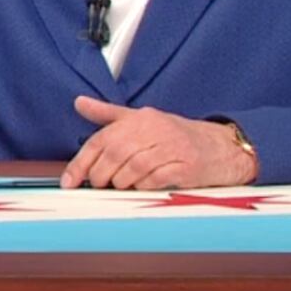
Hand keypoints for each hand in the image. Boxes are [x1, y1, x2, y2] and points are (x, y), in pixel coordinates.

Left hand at [62, 95, 257, 189]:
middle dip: (101, 174)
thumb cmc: (176, 135)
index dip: (82, 162)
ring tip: (120, 186)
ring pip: (134, 168)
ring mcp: (173, 148)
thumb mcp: (141, 119)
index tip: (69, 181)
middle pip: (115, 154)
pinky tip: (141, 187)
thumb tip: (79, 103)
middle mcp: (155, 130)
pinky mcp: (187, 166)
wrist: (222, 147)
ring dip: (122, 182)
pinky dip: (143, 186)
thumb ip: (108, 114)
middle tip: (98, 184)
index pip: (102, 140)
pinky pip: (157, 179)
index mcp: (140, 118)